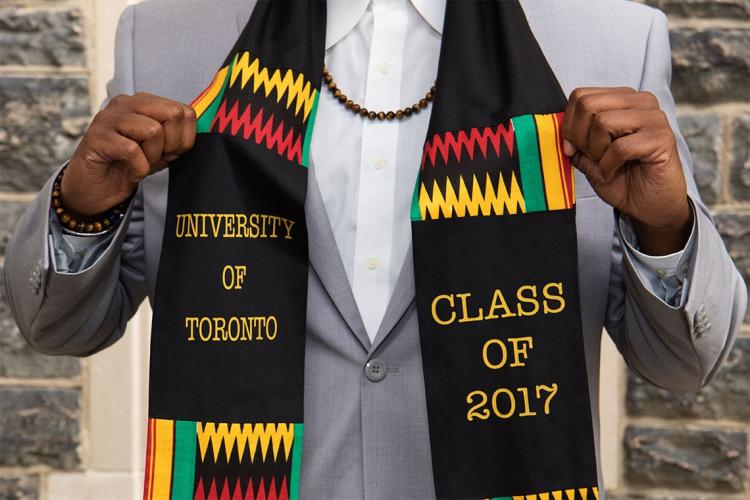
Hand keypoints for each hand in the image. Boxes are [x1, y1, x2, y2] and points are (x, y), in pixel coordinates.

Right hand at [62, 92, 196, 216]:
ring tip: (139, 163)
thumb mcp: (162, 150)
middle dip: (171, 144)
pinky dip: (138, 168)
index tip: (167, 152)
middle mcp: (125, 103)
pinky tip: (129, 171)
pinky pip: (133, 150)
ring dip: (152, 156)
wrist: (97, 189)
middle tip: (154, 158)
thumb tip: (200, 125)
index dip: (183, 138)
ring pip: (153, 130)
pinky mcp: (97, 137)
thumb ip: (179, 137)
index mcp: (144, 102)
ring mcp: (109, 118)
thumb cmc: (130, 165)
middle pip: (172, 114)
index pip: (184, 111)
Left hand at [562, 87, 691, 254]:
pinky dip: (608, 165)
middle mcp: (640, 102)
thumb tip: (563, 136)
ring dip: (596, 151)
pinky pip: (619, 147)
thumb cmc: (622, 179)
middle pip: (588, 104)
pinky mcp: (662, 138)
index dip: (569, 125)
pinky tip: (614, 172)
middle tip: (591, 157)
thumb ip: (576, 142)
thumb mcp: (590, 159)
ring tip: (606, 164)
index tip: (572, 148)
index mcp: (622, 100)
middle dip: (580, 137)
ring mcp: (654, 118)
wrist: (651, 205)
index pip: (580, 95)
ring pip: (603, 123)